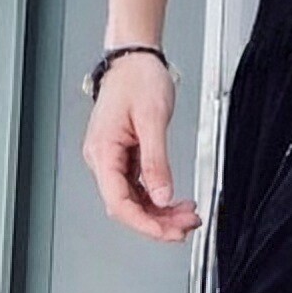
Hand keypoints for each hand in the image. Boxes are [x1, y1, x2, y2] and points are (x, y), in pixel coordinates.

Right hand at [82, 55, 201, 243]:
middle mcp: (103, 159)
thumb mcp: (153, 121)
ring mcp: (113, 159)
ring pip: (134, 199)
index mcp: (103, 152)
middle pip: (126, 206)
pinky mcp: (125, 156)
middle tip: (187, 226)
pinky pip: (139, 187)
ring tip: (188, 215)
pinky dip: (158, 198)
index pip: (119, 202)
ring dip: (160, 212)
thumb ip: (156, 162)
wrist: (135, 60)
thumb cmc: (138, 80)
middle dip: (157, 221)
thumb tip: (161, 195)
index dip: (144, 223)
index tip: (168, 232)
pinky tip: (176, 202)